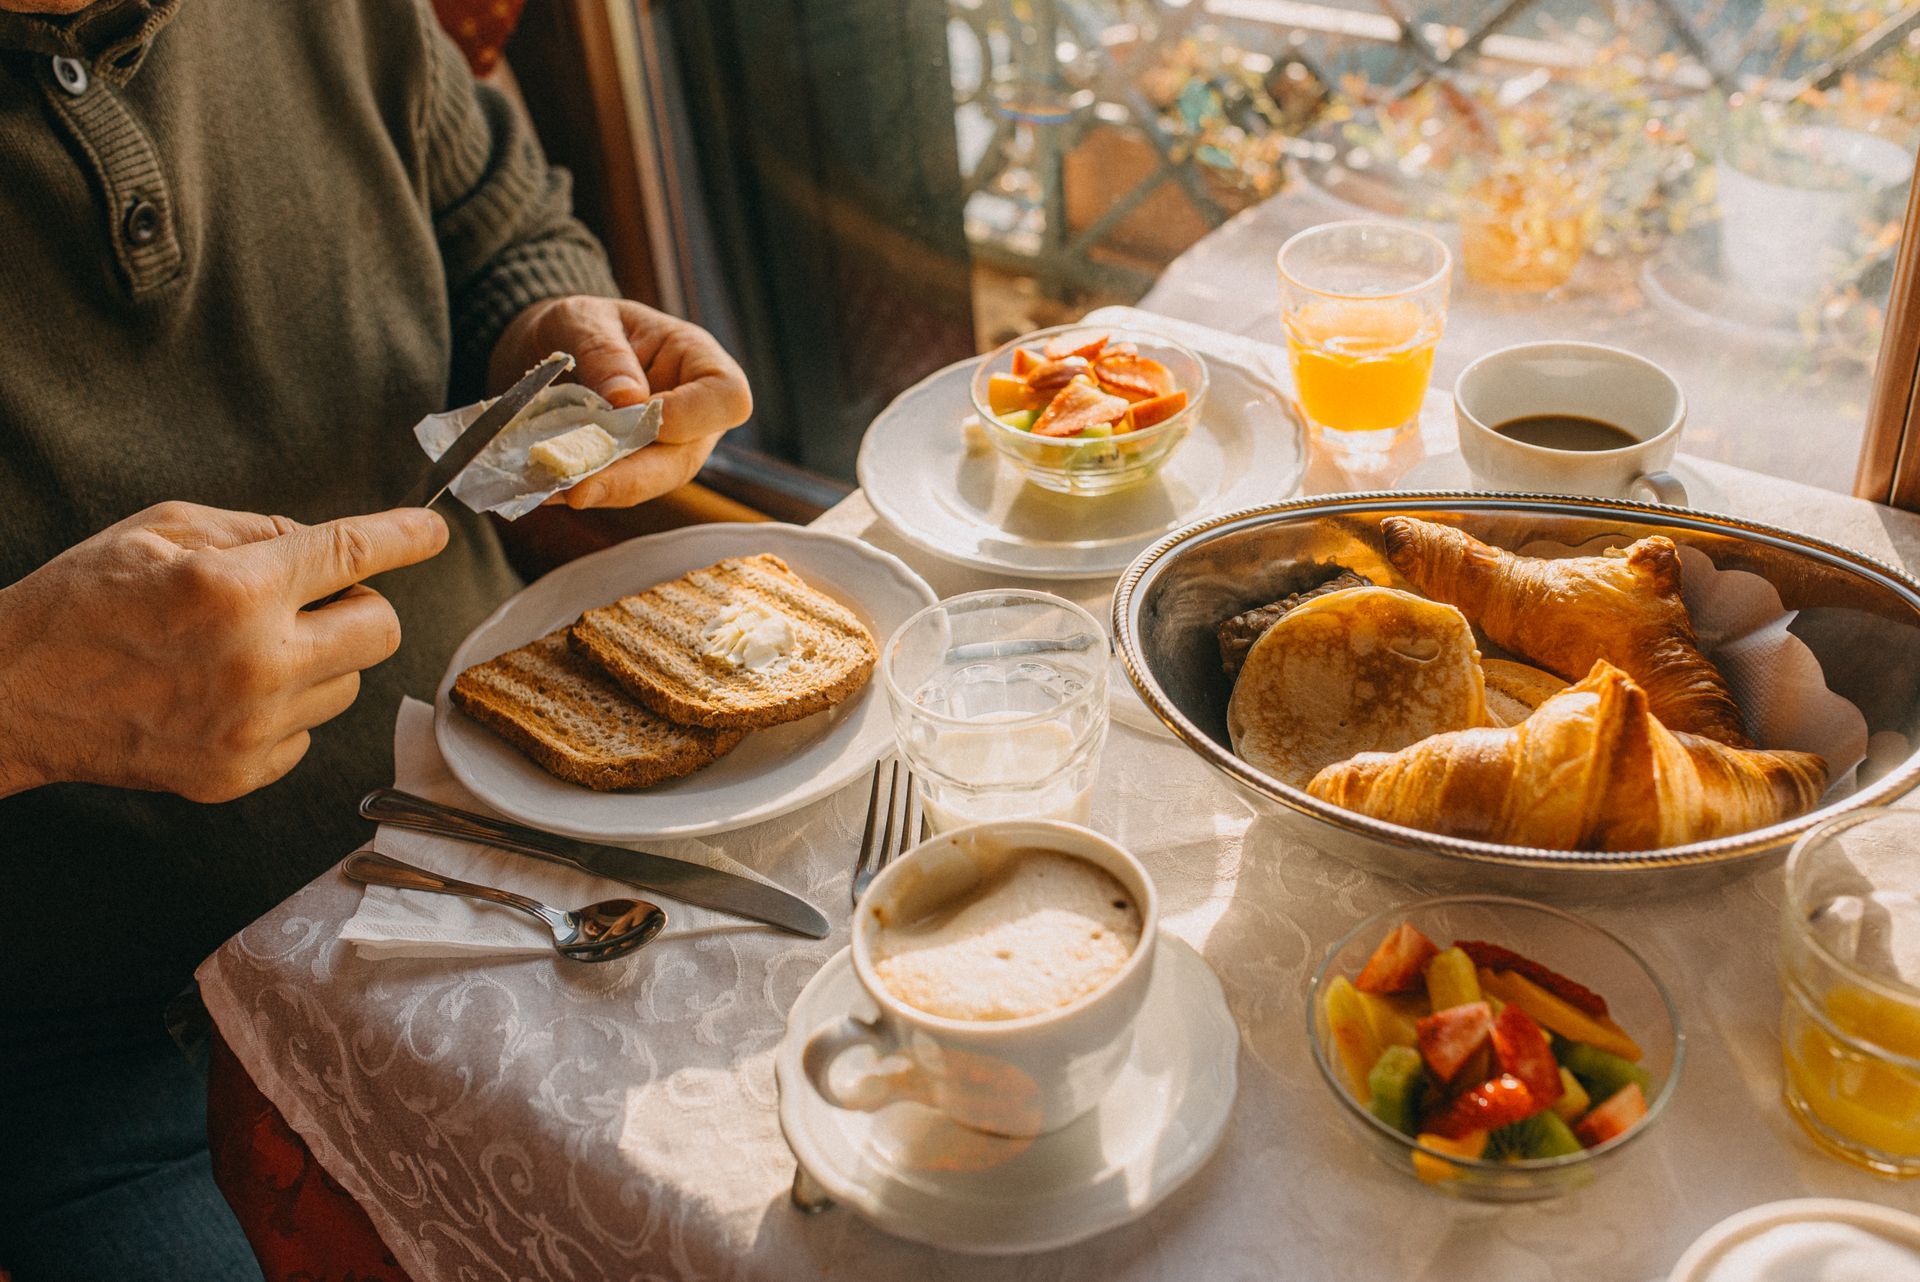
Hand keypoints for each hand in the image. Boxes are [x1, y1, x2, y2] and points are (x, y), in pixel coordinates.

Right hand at [0, 502, 447, 802]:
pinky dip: (285, 709)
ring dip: (320, 660)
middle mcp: (256, 663)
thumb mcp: (161, 531)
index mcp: (236, 590)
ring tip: (247, 650)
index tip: (434, 532)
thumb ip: (258, 530)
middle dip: (359, 606)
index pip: (355, 555)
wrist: (12, 694)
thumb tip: (329, 544)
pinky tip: (226, 694)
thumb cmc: (82, 602)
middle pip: (382, 630)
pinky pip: (308, 733)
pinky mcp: (240, 774)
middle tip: (314, 599)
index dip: (406, 537)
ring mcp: (251, 728)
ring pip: (349, 685)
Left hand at [488, 296, 751, 509]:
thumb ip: (605, 354)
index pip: (726, 399)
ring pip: (651, 482)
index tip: (641, 416)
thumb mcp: (586, 319)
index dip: (691, 417)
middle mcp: (693, 413)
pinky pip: (619, 487)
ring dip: (604, 489)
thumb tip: (627, 402)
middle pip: (686, 458)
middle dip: (634, 477)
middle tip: (580, 489)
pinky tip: (547, 489)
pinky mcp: (634, 468)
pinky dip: (584, 488)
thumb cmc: (584, 324)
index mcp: (698, 361)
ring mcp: (666, 446)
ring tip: (555, 488)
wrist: (554, 344)